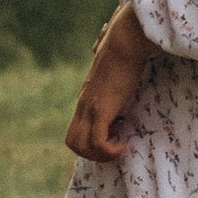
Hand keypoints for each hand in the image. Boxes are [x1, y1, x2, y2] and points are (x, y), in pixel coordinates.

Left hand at [65, 3, 157, 162]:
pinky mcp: (101, 108)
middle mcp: (84, 105)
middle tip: (114, 148)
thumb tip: (101, 51)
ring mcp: (90, 107)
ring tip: (119, 148)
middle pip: (72, 142)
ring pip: (80, 146)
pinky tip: (124, 144)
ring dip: (100, 155)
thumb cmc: (123, 51)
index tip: (113, 138)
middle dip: (92, 155)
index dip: (90, 142)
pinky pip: (97, 141)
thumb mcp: (112, 67)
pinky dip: (109, 150)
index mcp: (87, 98)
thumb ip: (106, 68)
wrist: (125, 41)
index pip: (75, 130)